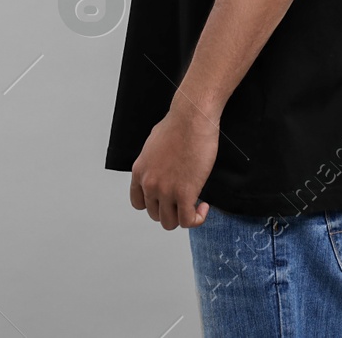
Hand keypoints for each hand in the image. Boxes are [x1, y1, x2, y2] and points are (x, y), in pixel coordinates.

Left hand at [129, 104, 218, 228]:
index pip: (138, 203)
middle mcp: (149, 184)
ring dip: (183, 216)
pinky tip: (204, 206)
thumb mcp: (154, 144)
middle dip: (171, 209)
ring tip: (195, 204)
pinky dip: (196, 218)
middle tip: (185, 199)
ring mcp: (166, 191)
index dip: (154, 204)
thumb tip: (161, 166)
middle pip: (155, 214)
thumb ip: (153, 162)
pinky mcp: (185, 194)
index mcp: (140, 171)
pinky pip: (187, 221)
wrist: (192, 118)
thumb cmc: (178, 124)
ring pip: (169, 222)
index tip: (167, 199)